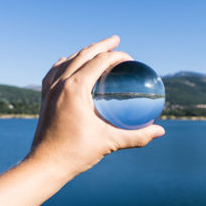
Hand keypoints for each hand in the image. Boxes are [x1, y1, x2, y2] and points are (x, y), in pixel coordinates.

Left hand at [27, 35, 164, 178]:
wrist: (45, 165)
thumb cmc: (76, 153)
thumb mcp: (110, 142)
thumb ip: (137, 136)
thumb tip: (160, 131)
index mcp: (76, 88)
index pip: (100, 61)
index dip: (117, 56)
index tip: (130, 58)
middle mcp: (61, 83)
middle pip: (84, 54)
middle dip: (102, 45)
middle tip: (117, 40)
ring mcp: (50, 89)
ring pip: (68, 60)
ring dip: (84, 51)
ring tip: (96, 49)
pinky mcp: (45, 98)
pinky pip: (53, 72)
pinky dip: (63, 63)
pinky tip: (65, 61)